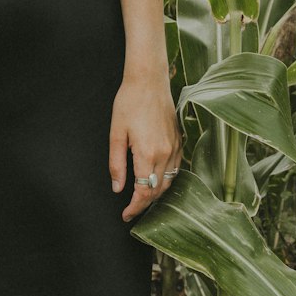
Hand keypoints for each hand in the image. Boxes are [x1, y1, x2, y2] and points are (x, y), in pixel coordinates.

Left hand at [109, 66, 182, 222]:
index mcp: (148, 154)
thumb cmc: (129, 102)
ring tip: (142, 197)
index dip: (135, 207)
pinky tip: (156, 178)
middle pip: (157, 190)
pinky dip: (167, 178)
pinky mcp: (179, 140)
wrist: (148, 80)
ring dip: (156, 193)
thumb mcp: (116, 132)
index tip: (125, 215)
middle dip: (144, 203)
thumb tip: (117, 188)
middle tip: (131, 209)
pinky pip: (176, 168)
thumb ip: (116, 163)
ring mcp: (175, 147)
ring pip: (169, 181)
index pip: (144, 192)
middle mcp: (165, 154)